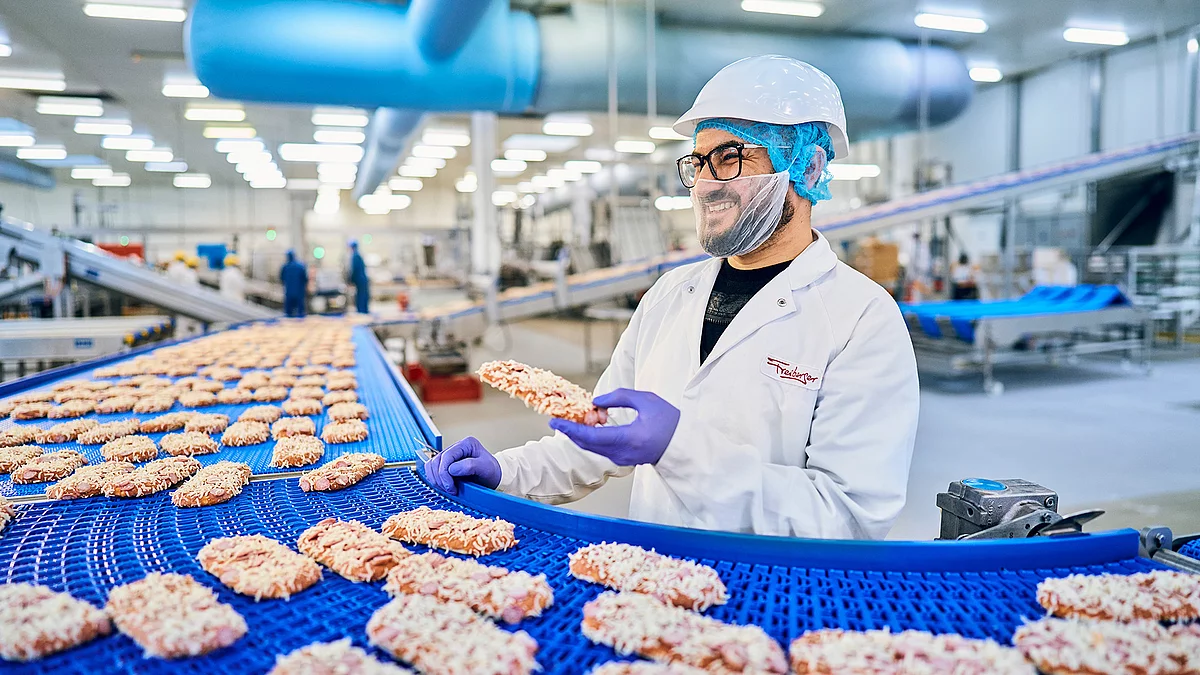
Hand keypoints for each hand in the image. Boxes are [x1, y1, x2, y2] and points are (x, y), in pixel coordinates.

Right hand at [421, 437, 500, 494]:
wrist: (495, 477)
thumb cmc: (492, 472)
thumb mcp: (486, 468)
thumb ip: (470, 466)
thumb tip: (452, 469)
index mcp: (466, 444)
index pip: (446, 457)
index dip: (444, 474)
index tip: (451, 488)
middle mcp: (456, 447)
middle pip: (436, 461)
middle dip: (440, 478)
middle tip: (450, 490)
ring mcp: (450, 455)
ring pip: (431, 465)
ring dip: (436, 479)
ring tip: (447, 489)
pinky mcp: (446, 464)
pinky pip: (432, 470)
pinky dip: (435, 479)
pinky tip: (444, 486)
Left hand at [548, 388, 679, 466]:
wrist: (684, 443)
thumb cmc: (669, 421)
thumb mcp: (646, 400)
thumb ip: (619, 397)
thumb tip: (596, 403)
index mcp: (628, 439)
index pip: (591, 436)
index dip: (570, 429)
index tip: (555, 421)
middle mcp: (622, 453)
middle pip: (588, 444)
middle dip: (570, 432)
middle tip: (557, 419)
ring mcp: (623, 459)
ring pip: (593, 448)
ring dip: (581, 434)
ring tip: (572, 420)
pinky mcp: (624, 459)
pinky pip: (601, 449)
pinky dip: (591, 438)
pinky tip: (589, 426)